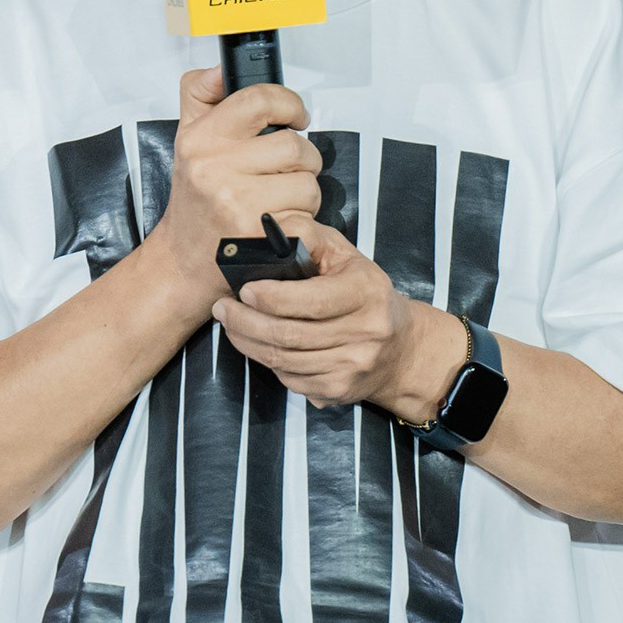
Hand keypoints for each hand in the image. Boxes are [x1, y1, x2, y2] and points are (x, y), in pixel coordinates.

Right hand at [144, 66, 322, 314]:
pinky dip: (304, 226)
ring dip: (304, 196)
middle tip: (284, 174)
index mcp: (201, 139)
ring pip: (308, 185)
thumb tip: (221, 68)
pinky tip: (281, 227)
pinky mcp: (258, 237)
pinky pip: (308, 220)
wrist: (184, 262)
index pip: (260, 99)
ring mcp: (237, 204)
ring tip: (278, 203)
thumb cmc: (195, 201)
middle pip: (295, 146)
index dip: (290, 104)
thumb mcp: (186, 139)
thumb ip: (200, 94)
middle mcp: (215, 169)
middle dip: (301, 162)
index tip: (296, 117)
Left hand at [208, 214, 434, 411]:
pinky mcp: (339, 390)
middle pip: (289, 335)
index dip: (271, 297)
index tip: (244, 289)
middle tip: (222, 308)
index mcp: (366, 292)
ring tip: (231, 324)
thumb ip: (308, 239)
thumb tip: (267, 232)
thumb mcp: (344, 255)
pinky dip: (268, 362)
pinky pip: (290, 379)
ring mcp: (352, 366)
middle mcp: (365, 333)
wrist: (399, 347)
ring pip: (283, 361)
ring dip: (247, 343)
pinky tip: (259, 345)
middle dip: (245, 322)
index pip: (311, 301)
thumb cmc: (362, 291)